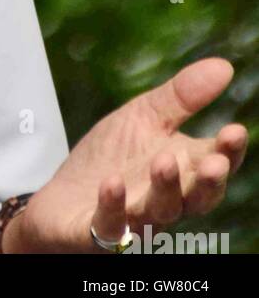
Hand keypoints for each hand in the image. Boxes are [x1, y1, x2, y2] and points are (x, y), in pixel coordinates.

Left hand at [7, 57, 247, 252]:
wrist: (61, 198)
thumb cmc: (112, 157)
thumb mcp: (143, 118)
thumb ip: (182, 97)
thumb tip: (225, 66)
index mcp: (182, 171)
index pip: (213, 164)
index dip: (227, 152)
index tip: (235, 131)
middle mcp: (166, 200)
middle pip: (195, 198)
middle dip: (207, 182)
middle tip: (215, 163)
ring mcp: (134, 219)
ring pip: (159, 212)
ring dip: (164, 189)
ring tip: (163, 161)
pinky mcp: (99, 231)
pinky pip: (110, 225)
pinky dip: (113, 207)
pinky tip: (111, 183)